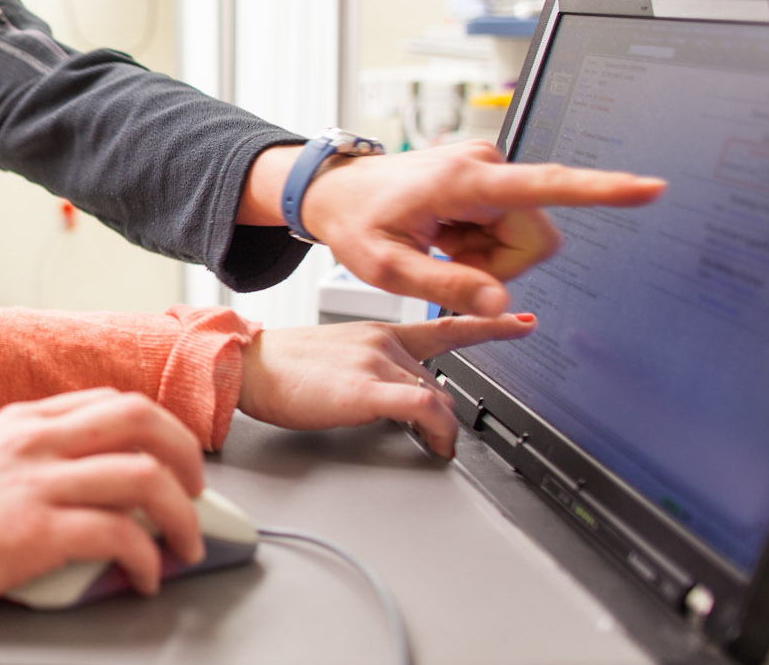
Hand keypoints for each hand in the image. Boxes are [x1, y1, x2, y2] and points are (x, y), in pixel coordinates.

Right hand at [0, 388, 205, 613]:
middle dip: (186, 455)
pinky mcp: (39, 530)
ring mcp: (39, 482)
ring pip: (146, 476)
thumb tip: (85, 479)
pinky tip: (145, 577)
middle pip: (142, 420)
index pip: (112, 401)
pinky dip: (147, 559)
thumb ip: (31, 455)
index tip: (174, 459)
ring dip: (183, 515)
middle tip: (196, 492)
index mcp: (24, 420)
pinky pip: (120, 535)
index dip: (159, 428)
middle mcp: (37, 439)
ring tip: (187, 544)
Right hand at [235, 313, 534, 456]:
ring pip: (438, 395)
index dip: (486, 325)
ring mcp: (377, 361)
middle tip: (440, 437)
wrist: (248, 365)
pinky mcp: (367, 387)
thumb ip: (373, 369)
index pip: (443, 325)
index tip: (520, 321)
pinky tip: (436, 444)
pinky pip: (424, 406)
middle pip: (441, 378)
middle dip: (444, 411)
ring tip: (436, 447)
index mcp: (378, 331)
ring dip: (443, 427)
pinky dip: (438, 428)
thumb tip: (396, 399)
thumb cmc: (282, 368)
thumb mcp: (337, 357)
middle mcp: (384, 340)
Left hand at [301, 140, 664, 315]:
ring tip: (444, 245)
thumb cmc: (357, 222)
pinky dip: (484, 246)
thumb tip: (500, 303)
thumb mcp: (389, 267)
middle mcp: (486, 165)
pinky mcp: (495, 179)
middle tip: (448, 261)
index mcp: (464, 180)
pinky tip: (450, 237)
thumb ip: (445, 286)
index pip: (546, 186)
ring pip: (526, 239)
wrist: (338, 192)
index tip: (648, 187)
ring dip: (489, 257)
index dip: (602, 190)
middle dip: (501, 266)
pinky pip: (513, 230)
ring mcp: (492, 169)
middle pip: (537, 239)